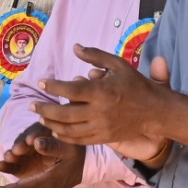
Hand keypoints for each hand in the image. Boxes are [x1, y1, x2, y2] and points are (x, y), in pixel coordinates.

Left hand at [0, 125, 83, 187]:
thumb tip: (34, 142)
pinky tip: (2, 167)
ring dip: (3, 185)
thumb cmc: (78, 155)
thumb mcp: (69, 148)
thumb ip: (52, 146)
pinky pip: (20, 184)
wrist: (89, 164)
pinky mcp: (38, 183)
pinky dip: (9, 179)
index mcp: (47, 184)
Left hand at [35, 46, 172, 162]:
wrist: (155, 111)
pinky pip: (79, 140)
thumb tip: (75, 47)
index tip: (42, 83)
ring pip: (69, 130)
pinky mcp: (104, 138)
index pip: (71, 90)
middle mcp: (99, 112)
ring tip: (41, 118)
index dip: (53, 87)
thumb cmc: (136, 85)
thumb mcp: (118, 64)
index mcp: (102, 92)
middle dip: (44, 110)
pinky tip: (56, 130)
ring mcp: (101, 128)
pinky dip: (64, 136)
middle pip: (64, 114)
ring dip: (51, 124)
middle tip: (32, 105)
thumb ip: (95, 56)